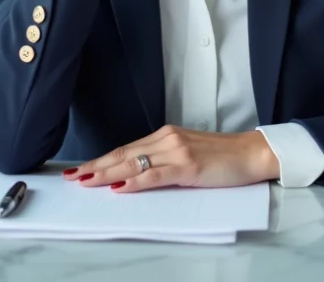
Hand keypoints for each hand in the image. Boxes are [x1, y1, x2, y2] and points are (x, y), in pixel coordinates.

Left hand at [62, 125, 280, 192]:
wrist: (252, 153)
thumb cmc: (224, 156)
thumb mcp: (189, 153)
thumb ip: (165, 159)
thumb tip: (138, 174)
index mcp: (167, 135)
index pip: (127, 148)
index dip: (102, 159)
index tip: (82, 167)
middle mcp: (168, 139)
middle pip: (124, 154)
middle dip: (96, 166)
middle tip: (72, 175)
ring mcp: (177, 152)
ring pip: (134, 163)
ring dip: (107, 174)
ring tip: (86, 181)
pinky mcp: (188, 167)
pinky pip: (155, 175)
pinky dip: (135, 182)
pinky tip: (120, 188)